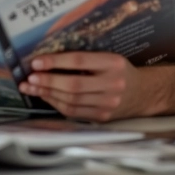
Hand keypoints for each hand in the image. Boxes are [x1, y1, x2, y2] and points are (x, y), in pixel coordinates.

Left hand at [18, 51, 163, 121]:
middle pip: (74, 85)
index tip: (36, 62)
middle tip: (30, 78)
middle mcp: (112, 84)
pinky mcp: (103, 117)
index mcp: (112, 63)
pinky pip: (75, 112)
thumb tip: (48, 57)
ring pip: (72, 101)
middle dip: (48, 81)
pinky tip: (46, 97)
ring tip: (31, 88)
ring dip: (48, 94)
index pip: (79, 61)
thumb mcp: (107, 57)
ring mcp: (108, 104)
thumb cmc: (119, 70)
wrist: (144, 93)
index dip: (55, 62)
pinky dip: (57, 104)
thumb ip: (83, 57)